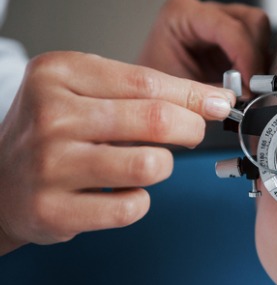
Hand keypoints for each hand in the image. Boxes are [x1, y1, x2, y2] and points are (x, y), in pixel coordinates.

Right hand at [0, 51, 234, 254]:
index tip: (218, 103)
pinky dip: (140, 201)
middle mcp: (50, 116)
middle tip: (192, 133)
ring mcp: (50, 165)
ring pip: (149, 165)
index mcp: (58, 75)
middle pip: (155, 120)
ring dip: (163, 166)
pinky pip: (131, 208)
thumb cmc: (52, 132)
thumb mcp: (86, 91)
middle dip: (190, 128)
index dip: (194, 96)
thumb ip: (144, 90)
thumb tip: (212, 98)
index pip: (147, 82)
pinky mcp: (54, 210)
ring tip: (149, 162)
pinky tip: (124, 192)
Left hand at [137, 0, 270, 94]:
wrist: (147, 95)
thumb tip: (245, 95)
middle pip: (252, 22)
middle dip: (256, 57)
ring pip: (260, 31)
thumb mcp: (179, 92)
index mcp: (182, 14)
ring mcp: (220, 22)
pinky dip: (258, 66)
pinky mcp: (231, 38)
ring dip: (260, 62)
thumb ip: (211, 92)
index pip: (230, 28)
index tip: (253, 85)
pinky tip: (247, 84)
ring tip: (248, 88)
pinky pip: (258, 45)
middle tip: (252, 88)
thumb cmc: (153, 90)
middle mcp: (203, 12)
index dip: (247, 58)